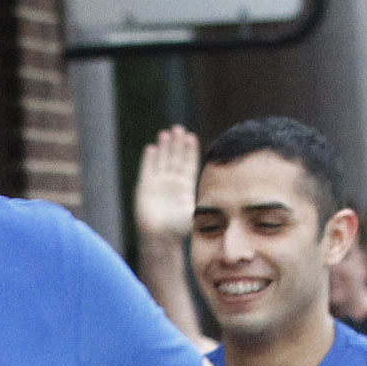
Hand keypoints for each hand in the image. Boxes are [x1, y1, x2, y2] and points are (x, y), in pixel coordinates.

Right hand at [130, 126, 199, 244]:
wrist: (159, 236)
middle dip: (177, 143)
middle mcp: (172, 181)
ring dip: (164, 147)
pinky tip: (152, 148)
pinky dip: (149, 159)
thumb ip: (203, 205)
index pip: (188, 163)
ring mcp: (158, 182)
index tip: (191, 137)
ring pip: (162, 160)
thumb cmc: (178, 228)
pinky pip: (147, 169)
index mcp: (185, 185)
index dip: (189, 150)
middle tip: (179, 129)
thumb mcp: (194, 213)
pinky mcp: (145, 186)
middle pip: (175, 157)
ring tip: (166, 133)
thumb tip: (221, 200)